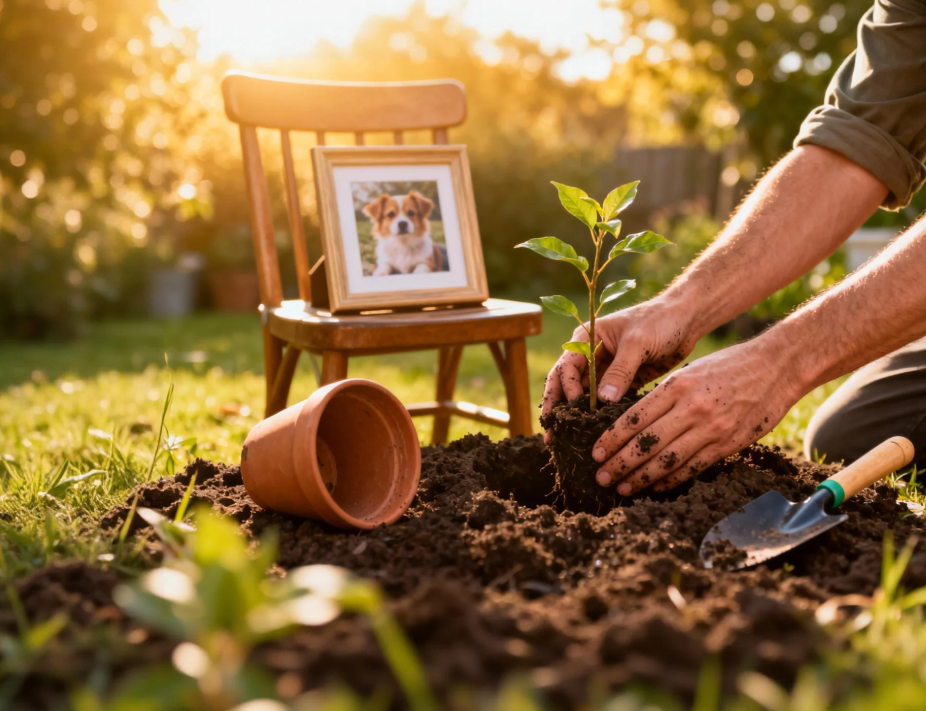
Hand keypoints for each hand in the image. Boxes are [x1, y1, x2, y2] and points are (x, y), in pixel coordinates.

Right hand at [542, 296, 699, 441]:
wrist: (686, 319)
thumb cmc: (659, 320)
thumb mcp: (637, 342)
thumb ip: (620, 371)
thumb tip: (603, 401)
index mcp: (587, 339)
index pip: (566, 367)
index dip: (566, 389)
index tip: (576, 408)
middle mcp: (591, 356)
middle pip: (567, 385)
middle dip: (558, 409)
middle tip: (551, 434)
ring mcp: (606, 371)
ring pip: (585, 397)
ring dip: (578, 416)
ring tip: (569, 440)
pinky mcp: (622, 383)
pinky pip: (606, 402)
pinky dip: (600, 417)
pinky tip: (595, 435)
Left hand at [591, 334, 801, 494]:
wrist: (776, 367)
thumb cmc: (729, 366)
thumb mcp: (690, 371)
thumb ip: (665, 396)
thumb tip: (635, 422)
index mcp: (676, 387)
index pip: (634, 418)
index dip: (612, 439)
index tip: (596, 452)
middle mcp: (691, 409)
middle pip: (646, 443)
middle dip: (619, 464)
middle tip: (600, 477)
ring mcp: (711, 429)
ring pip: (667, 461)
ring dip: (641, 478)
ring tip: (622, 487)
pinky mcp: (728, 444)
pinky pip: (693, 467)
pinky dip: (672, 479)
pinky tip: (656, 486)